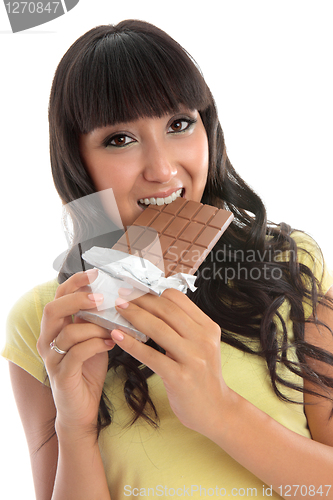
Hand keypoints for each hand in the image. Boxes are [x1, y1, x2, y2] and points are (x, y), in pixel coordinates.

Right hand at [37, 270, 114, 433]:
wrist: (81, 408)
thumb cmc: (88, 369)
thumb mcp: (92, 338)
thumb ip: (96, 320)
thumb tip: (118, 297)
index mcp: (55, 327)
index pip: (59, 296)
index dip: (75, 282)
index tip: (95, 273)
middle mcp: (48, 339)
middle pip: (54, 309)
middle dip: (78, 299)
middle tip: (103, 297)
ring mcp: (52, 358)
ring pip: (68, 332)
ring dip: (95, 326)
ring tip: (115, 328)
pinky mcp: (61, 375)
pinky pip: (77, 353)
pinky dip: (97, 345)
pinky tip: (112, 343)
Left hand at [110, 288, 228, 435]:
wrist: (216, 411)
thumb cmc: (202, 377)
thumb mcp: (201, 345)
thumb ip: (184, 327)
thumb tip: (153, 306)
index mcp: (208, 327)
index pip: (178, 299)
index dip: (153, 293)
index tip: (135, 291)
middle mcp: (203, 339)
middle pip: (166, 310)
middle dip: (140, 300)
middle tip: (121, 296)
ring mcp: (193, 359)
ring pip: (158, 329)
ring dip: (134, 316)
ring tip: (118, 310)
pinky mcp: (180, 378)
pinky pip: (151, 356)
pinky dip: (131, 344)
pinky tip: (117, 336)